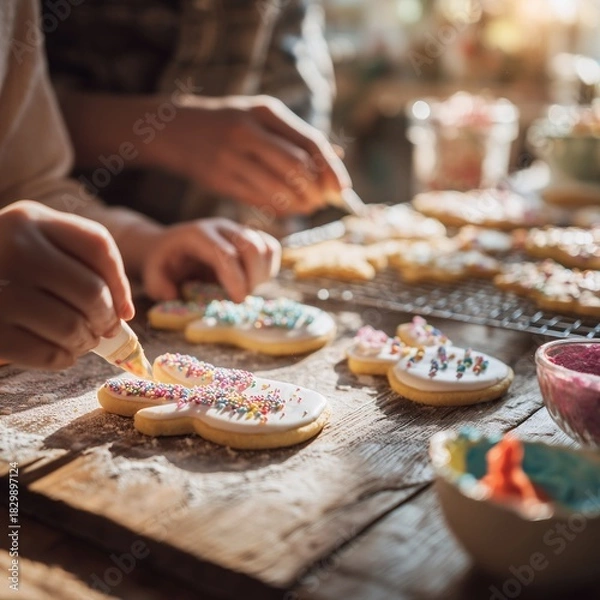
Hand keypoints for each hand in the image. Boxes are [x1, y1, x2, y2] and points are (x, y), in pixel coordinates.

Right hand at [0, 201, 133, 368]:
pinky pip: (43, 353)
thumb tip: (124, 314)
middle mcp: (10, 245)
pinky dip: (62, 359)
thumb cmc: (7, 271)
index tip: (124, 309)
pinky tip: (62, 354)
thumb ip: (79, 266)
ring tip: (83, 341)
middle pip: (89, 289)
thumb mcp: (37, 248)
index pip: (97, 245)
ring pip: (70, 325)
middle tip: (105, 330)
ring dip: (85, 341)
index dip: (120, 283)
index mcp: (30, 220)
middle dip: (106, 318)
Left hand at [142, 218, 280, 301]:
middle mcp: (222, 228)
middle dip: (253, 278)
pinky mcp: (250, 236)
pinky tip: (254, 281)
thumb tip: (175, 295)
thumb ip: (158, 286)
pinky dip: (269, 269)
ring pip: (267, 248)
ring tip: (246, 289)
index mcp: (198, 235)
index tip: (238, 301)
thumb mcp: (152, 275)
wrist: (169, 245)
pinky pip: (272, 250)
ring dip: (263, 275)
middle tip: (240, 298)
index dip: (236, 279)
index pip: (226, 254)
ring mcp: (239, 230)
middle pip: (253, 247)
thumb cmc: (163, 263)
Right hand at [155, 95, 351, 215]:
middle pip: (297, 168)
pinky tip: (287, 210)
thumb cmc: (229, 123)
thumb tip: (337, 157)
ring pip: (278, 189)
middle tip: (322, 201)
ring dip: (299, 204)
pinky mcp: (218, 180)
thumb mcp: (260, 117)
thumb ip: (296, 136)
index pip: (310, 143)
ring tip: (308, 208)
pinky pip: (257, 200)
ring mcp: (230, 156)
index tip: (343, 190)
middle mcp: (247, 131)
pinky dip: (279, 209)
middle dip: (316, 191)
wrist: (174, 129)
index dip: (331, 170)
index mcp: (265, 111)